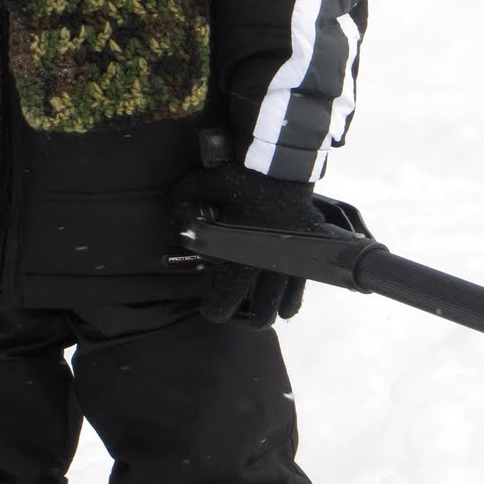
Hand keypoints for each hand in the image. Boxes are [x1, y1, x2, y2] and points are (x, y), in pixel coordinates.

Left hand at [175, 160, 324, 327]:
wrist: (283, 163)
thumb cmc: (244, 176)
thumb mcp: (206, 184)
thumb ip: (187, 198)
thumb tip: (175, 211)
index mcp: (241, 253)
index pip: (228, 296)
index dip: (217, 309)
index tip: (210, 310)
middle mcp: (268, 261)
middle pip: (263, 305)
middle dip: (254, 318)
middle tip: (246, 320)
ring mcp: (292, 253)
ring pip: (286, 295)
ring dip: (276, 309)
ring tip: (269, 318)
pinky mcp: (309, 242)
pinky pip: (305, 277)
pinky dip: (296, 294)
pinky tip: (291, 304)